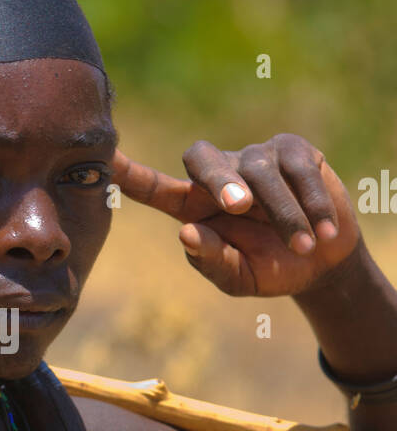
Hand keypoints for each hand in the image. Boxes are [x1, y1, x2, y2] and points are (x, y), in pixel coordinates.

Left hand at [112, 133, 360, 296]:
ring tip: (303, 246)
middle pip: (202, 159)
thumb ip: (211, 260)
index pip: (155, 187)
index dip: (131, 174)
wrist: (323, 264)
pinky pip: (297, 167)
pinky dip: (311, 201)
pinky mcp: (294, 152)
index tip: (106, 159)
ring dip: (283, 211)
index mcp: (194, 206)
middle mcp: (219, 174)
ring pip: (258, 170)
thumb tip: (186, 233)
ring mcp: (256, 157)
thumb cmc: (271, 268)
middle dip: (219, 180)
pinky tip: (323, 230)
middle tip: (238, 207)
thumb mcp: (238, 278)